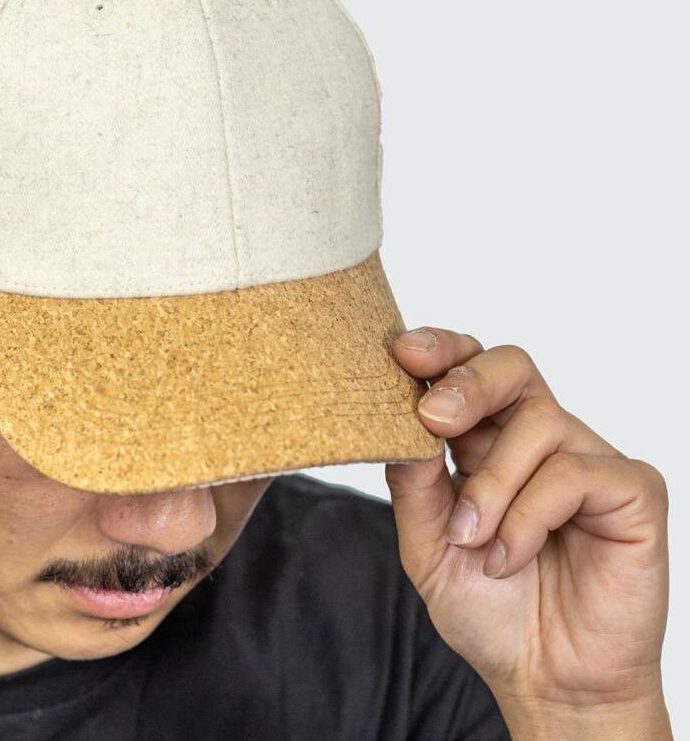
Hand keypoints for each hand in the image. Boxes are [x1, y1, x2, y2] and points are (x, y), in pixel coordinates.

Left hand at [383, 327, 670, 736]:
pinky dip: (529, 514)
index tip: (402, 352)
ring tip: (474, 541)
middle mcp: (537, 442)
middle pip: (512, 367)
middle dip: (467, 381)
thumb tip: (400, 422)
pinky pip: (575, 471)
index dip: (439, 351)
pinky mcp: (630, 492)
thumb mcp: (427, 545)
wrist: (544, 680)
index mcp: (485, 443)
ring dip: (492, 484)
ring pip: (538, 421)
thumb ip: (414, 484)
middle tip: (432, 416)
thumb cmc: (489, 608)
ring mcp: (586, 462)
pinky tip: (511, 556)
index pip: (469, 370)